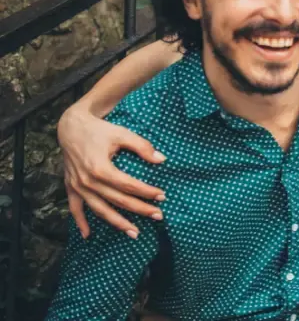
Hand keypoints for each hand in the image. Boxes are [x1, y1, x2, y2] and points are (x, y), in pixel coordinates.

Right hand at [58, 104, 165, 237]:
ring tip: (135, 233)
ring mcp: (78, 187)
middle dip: (141, 209)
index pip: (129, 186)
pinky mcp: (71, 187)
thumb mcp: (122, 133)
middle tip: (159, 216)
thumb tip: (162, 160)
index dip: (147, 192)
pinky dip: (80, 222)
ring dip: (118, 223)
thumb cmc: (99, 130)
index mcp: (100, 168)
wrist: (71, 127)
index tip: (163, 196)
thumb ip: (142, 146)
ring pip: (100, 210)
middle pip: (118, 201)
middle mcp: (88, 181)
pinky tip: (88, 235)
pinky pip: (75, 209)